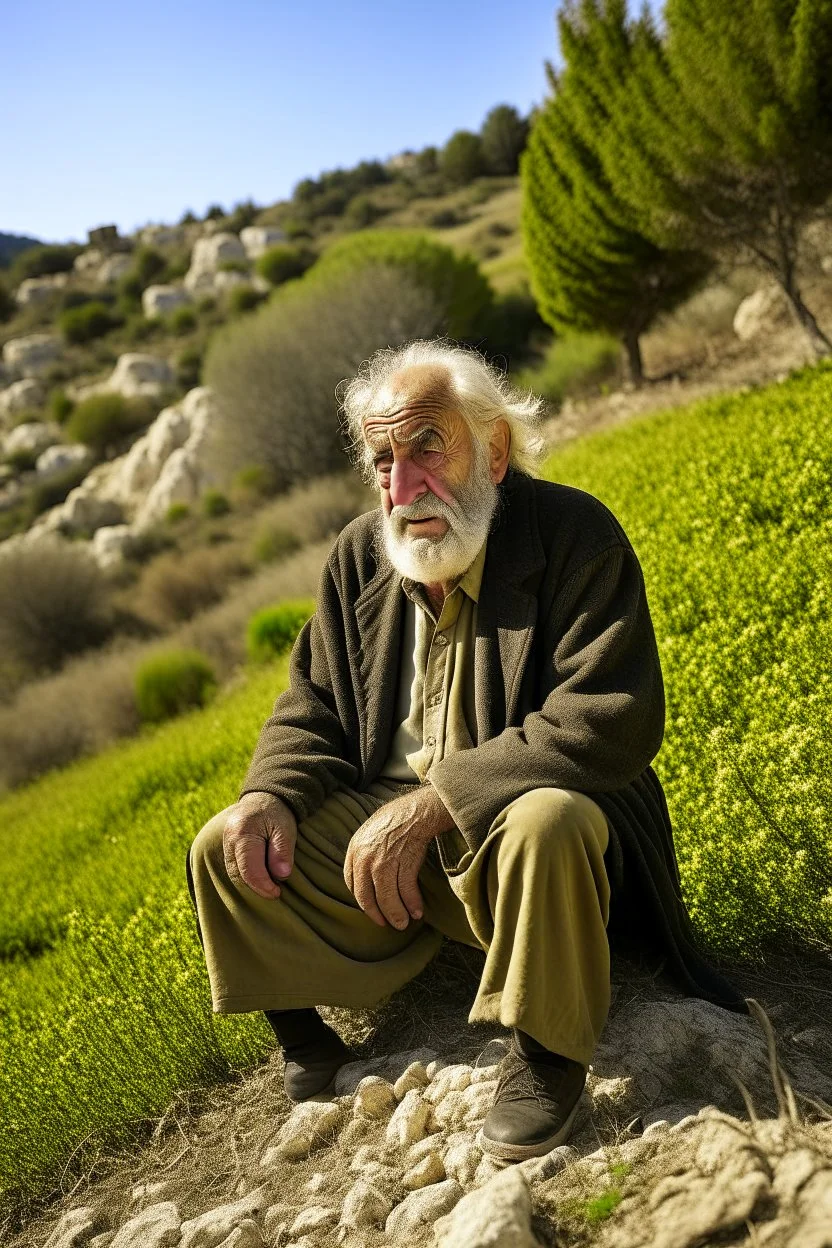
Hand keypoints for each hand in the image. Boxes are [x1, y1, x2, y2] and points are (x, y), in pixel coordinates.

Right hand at [223, 791, 297, 899]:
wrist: (264, 799)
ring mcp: (225, 843)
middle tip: (275, 893)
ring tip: (269, 887)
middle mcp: (229, 840)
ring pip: (234, 873)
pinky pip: (234, 868)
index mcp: (243, 834)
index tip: (277, 893)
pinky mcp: (227, 848)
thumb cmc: (277, 814)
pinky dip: (246, 877)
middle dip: (256, 888)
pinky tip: (260, 880)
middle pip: (238, 874)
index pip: (250, 870)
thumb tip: (281, 875)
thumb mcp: (286, 829)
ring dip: (251, 884)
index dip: (263, 886)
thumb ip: (282, 851)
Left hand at [344, 783, 454, 930]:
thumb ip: (362, 857)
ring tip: (403, 923)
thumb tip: (364, 882)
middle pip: (367, 897)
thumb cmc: (392, 823)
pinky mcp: (404, 863)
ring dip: (397, 914)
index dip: (363, 902)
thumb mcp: (367, 836)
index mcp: (354, 852)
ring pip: (387, 898)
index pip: (352, 886)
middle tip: (388, 924)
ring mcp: (385, 861)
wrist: (414, 812)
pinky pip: (406, 890)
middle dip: (378, 915)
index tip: (373, 911)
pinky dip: (412, 903)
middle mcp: (366, 859)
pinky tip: (416, 911)